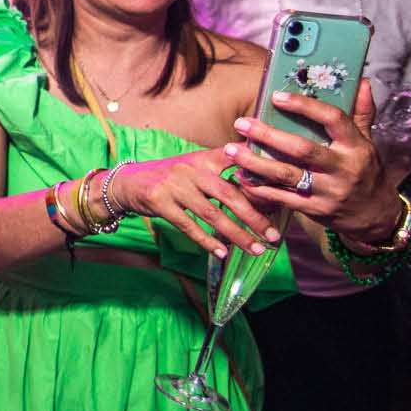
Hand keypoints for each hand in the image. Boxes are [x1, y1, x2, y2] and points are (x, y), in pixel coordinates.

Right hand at [106, 148, 280, 258]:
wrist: (127, 182)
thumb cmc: (169, 177)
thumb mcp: (193, 165)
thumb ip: (222, 171)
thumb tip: (261, 184)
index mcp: (203, 157)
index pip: (237, 160)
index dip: (259, 170)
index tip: (283, 186)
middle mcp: (190, 169)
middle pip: (229, 194)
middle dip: (254, 217)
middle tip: (273, 235)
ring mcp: (174, 186)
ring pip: (212, 214)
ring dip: (236, 235)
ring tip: (255, 249)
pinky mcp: (159, 202)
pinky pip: (188, 226)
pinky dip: (207, 241)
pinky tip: (223, 252)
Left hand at [225, 81, 399, 243]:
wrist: (377, 215)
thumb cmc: (366, 171)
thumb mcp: (368, 142)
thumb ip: (361, 112)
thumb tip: (360, 80)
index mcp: (356, 146)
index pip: (333, 119)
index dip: (304, 106)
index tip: (275, 96)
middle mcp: (344, 168)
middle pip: (302, 148)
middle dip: (268, 135)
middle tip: (241, 123)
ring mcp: (329, 191)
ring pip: (287, 175)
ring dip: (255, 163)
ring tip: (231, 151)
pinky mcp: (317, 210)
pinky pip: (283, 198)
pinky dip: (260, 188)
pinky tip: (241, 177)